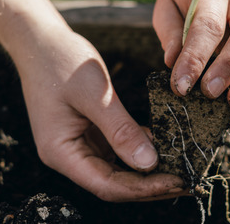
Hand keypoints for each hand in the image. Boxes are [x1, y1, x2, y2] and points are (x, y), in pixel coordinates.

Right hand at [0, 0, 183, 201]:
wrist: (40, 39)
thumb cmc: (61, 61)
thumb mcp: (95, 94)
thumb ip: (120, 129)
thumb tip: (149, 163)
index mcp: (61, 152)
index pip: (106, 185)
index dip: (143, 190)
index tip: (177, 181)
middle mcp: (68, 155)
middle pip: (114, 183)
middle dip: (151, 185)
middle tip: (188, 180)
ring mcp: (79, 144)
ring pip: (118, 169)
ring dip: (149, 171)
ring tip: (183, 168)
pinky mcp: (89, 132)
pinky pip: (118, 150)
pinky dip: (140, 150)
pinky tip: (165, 146)